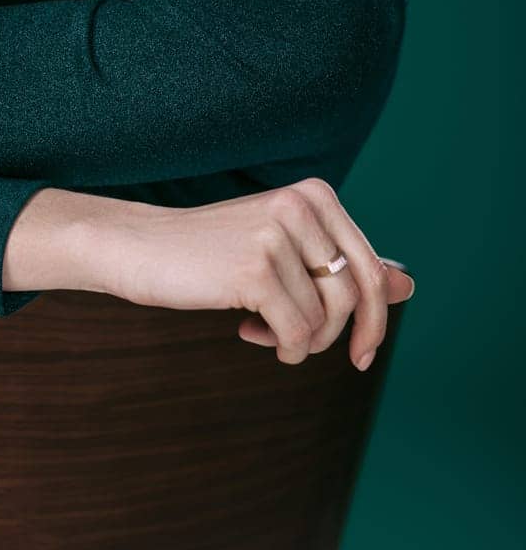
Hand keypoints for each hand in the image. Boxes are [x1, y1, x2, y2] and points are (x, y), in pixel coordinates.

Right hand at [95, 177, 415, 369]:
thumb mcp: (284, 251)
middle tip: (319, 355)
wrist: (140, 246)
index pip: (369, 266)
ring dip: (301, 340)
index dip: (374, 317)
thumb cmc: (213, 252)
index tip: (360, 351)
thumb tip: (408, 286)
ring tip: (266, 332)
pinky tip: (250, 333)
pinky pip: (295, 332)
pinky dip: (282, 347)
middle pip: (355, 293)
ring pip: (324, 318)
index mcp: (315, 194)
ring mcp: (277, 235)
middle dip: (348, 336)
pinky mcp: (255, 269)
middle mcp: (301, 206)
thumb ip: (341, 265)